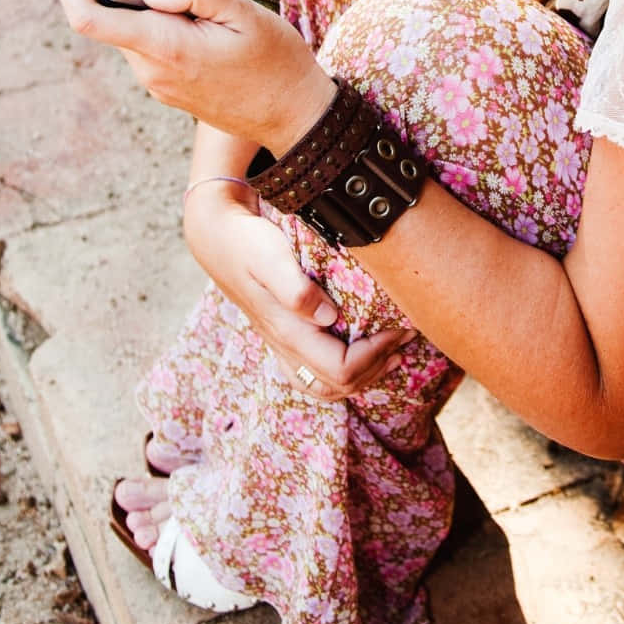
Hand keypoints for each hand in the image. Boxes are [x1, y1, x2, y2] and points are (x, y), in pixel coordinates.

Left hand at [54, 0, 334, 153]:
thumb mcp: (245, 14)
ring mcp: (158, 81)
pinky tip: (197, 4)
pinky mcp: (169, 85)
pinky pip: (151, 41)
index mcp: (166, 49)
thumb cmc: (277, 65)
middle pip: (112, 11)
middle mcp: (152, 70)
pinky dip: (164, 15)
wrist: (296, 117)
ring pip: (133, 24)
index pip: (88, 16)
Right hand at [184, 185, 415, 398]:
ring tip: (392, 354)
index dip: (375, 355)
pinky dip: (344, 372)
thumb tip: (327, 317)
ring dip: (363, 375)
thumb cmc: (248, 242)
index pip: (340, 368)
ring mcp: (282, 345)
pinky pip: (314, 374)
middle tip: (405, 337)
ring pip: (324, 387)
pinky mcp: (284, 336)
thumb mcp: (270, 257)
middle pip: (337, 385)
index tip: (398, 327)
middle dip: (377, 366)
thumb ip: (294, 288)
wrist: (218, 236)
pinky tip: (362, 354)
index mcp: (287, 331)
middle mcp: (285, 345)